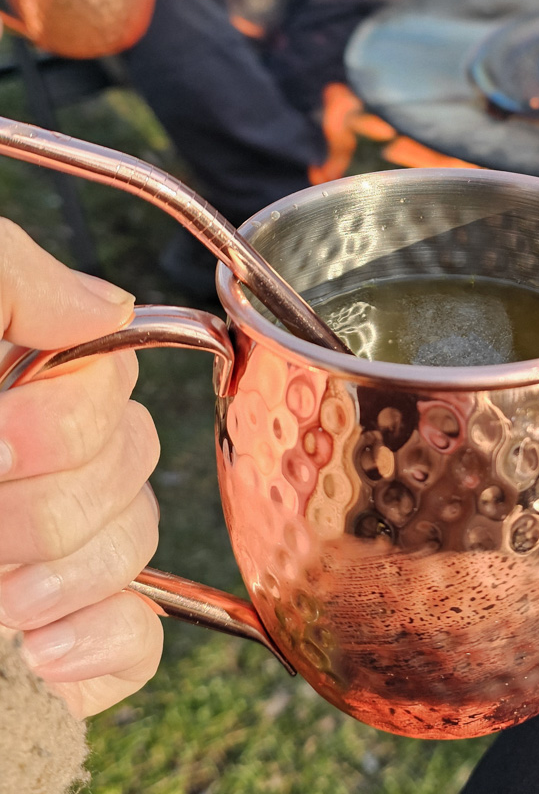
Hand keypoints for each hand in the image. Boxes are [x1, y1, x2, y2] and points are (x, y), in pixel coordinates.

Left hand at [0, 220, 161, 717]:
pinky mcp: (46, 619)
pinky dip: (104, 641)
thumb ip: (9, 282)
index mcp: (24, 374)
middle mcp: (41, 451)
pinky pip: (133, 632)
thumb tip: (104, 308)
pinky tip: (42, 649)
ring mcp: (46, 538)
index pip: (114, 384)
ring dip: (67, 573)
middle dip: (50, 504)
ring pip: (133, 542)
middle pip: (128, 463)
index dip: (70, 422)